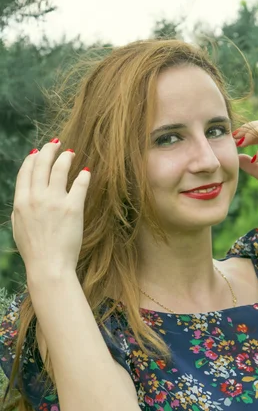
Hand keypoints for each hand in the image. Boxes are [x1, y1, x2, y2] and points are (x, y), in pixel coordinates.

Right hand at [11, 140, 90, 278]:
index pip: (26, 171)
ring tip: (71, 154)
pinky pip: (79, 185)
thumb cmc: (34, 251)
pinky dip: (83, 176)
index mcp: (21, 202)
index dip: (32, 158)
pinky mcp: (73, 208)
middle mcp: (36, 197)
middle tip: (56, 144)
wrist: (48, 266)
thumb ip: (19, 211)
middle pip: (42, 165)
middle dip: (49, 150)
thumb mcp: (18, 229)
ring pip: (60, 169)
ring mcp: (55, 202)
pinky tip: (86, 172)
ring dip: (65, 158)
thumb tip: (22, 200)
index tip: (38, 151)